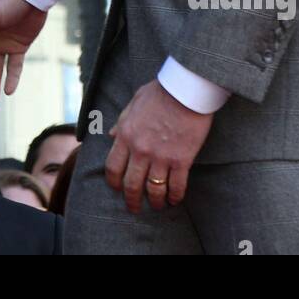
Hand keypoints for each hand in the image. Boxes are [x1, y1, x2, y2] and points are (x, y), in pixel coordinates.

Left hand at [105, 80, 213, 211]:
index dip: (114, 182)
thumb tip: (112, 135)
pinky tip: (175, 200)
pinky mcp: (181, 160)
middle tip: (134, 208)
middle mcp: (140, 150)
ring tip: (157, 206)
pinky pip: (177, 186)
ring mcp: (161, 157)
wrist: (185, 91)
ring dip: (154, 201)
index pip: (113, 167)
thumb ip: (122, 121)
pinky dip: (175, 196)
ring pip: (153, 189)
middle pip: (131, 184)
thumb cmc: (160, 92)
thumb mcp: (133, 103)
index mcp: (126, 135)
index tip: (117, 189)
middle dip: (131, 200)